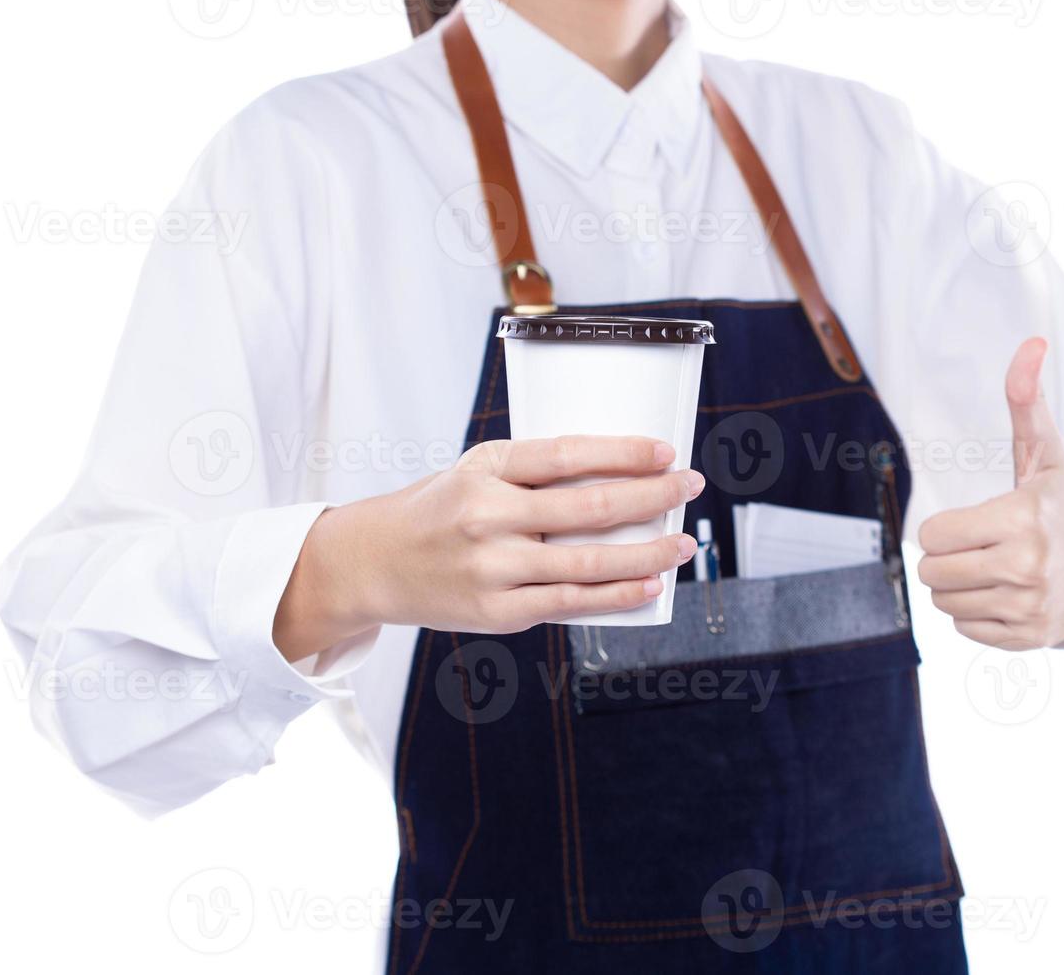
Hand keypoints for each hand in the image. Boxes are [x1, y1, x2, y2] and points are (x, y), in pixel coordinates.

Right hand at [274, 436, 702, 656]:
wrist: (374, 563)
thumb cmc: (440, 511)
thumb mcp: (476, 472)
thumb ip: (535, 475)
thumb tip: (622, 481)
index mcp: (484, 469)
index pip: (565, 454)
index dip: (622, 452)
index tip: (665, 451)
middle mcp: (487, 516)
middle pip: (587, 507)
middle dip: (651, 496)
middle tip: (690, 486)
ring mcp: (492, 568)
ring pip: (586, 562)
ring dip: (647, 553)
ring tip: (682, 544)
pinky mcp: (497, 612)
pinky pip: (570, 604)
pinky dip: (616, 595)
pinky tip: (649, 586)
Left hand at [917, 338, 1063, 650]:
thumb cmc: (1062, 506)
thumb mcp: (1046, 454)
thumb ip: (1026, 401)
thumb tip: (1031, 342)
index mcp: (1021, 519)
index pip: (933, 537)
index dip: (943, 528)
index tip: (971, 523)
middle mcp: (1026, 567)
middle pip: (934, 573)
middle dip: (947, 559)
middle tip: (978, 547)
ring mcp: (1029, 607)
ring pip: (946, 604)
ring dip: (959, 587)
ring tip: (992, 570)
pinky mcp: (1029, 638)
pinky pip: (965, 630)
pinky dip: (976, 615)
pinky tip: (1005, 594)